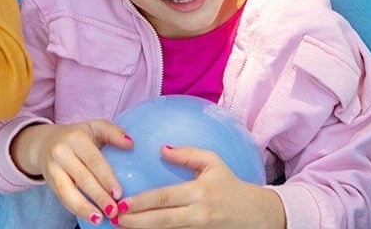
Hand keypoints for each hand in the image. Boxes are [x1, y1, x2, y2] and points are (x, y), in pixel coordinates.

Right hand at [10, 120, 130, 224]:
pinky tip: (90, 217)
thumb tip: (130, 144)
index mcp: (77, 138)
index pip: (94, 160)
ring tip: (100, 219)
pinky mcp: (49, 181)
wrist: (45, 142)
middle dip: (99, 197)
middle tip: (114, 211)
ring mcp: (53, 168)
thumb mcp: (95, 128)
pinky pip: (62, 198)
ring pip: (68, 191)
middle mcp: (62, 152)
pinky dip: (76, 209)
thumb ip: (113, 133)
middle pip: (83, 178)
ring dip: (85, 208)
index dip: (106, 178)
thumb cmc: (78, 136)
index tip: (118, 193)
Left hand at [116, 146, 283, 228]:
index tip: (123, 203)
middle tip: (115, 219)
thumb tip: (162, 149)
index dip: (142, 202)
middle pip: (161, 221)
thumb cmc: (230, 185)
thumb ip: (188, 154)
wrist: (255, 215)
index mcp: (199, 192)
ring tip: (122, 227)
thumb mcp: (213, 163)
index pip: (164, 198)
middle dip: (136, 222)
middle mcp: (198, 214)